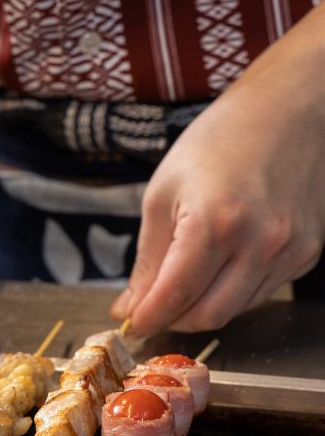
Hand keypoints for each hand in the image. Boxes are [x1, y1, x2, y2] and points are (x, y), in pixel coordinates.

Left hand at [110, 46, 324, 333]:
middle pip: (207, 315)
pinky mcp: (306, 254)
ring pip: (234, 310)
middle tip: (150, 308)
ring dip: (199, 309)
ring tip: (178, 286)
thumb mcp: (163, 193)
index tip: (129, 323)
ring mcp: (289, 251)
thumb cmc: (216, 142)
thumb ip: (148, 259)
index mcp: (215, 222)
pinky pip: (258, 293)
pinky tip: (214, 271)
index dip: (147, 317)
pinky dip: (228, 294)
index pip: (174, 295)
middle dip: (171, 320)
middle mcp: (260, 243)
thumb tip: (130, 305)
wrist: (286, 111)